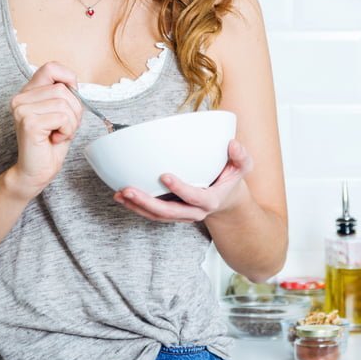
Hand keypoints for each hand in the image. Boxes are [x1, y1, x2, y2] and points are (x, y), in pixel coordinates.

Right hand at [7, 62, 82, 199]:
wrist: (36, 171)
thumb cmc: (50, 143)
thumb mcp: (61, 113)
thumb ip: (64, 95)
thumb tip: (74, 83)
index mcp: (27, 92)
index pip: (50, 67)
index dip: (68, 78)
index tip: (71, 97)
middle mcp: (20, 98)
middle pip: (63, 89)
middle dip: (74, 110)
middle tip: (64, 126)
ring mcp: (22, 110)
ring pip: (64, 103)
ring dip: (71, 123)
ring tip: (59, 133)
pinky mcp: (28, 122)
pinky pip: (62, 117)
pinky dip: (67, 130)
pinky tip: (55, 139)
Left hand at [113, 139, 253, 222]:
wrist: (225, 200)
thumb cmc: (229, 179)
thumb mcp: (241, 167)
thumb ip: (240, 157)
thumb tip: (232, 144)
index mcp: (211, 200)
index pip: (195, 197)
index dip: (180, 189)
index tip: (165, 176)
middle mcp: (194, 212)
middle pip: (169, 212)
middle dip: (147, 203)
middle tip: (128, 190)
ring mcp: (181, 214)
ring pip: (157, 216)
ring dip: (136, 206)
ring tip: (119, 194)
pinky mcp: (171, 212)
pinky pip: (152, 213)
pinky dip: (136, 206)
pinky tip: (121, 196)